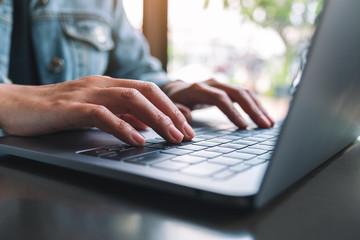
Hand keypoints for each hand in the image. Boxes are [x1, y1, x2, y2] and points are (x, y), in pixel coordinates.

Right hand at [0, 76, 194, 145]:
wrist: (16, 106)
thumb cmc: (56, 111)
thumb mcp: (95, 111)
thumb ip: (120, 115)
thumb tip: (147, 125)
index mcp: (108, 85)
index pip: (148, 91)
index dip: (170, 108)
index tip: (186, 126)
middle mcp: (101, 85)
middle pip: (145, 93)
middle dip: (170, 113)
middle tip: (186, 134)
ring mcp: (86, 93)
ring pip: (130, 100)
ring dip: (155, 119)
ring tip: (171, 137)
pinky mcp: (69, 108)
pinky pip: (102, 115)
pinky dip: (123, 127)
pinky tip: (138, 140)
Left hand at [162, 79, 274, 127]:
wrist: (176, 89)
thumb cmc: (174, 100)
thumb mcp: (170, 106)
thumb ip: (177, 111)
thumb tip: (188, 116)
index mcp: (199, 89)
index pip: (220, 99)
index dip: (233, 112)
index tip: (244, 126)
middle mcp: (213, 84)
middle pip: (238, 93)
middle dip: (253, 109)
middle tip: (265, 125)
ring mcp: (222, 85)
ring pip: (245, 93)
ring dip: (258, 107)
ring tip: (270, 123)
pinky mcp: (227, 90)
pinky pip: (245, 96)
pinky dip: (255, 106)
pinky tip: (264, 117)